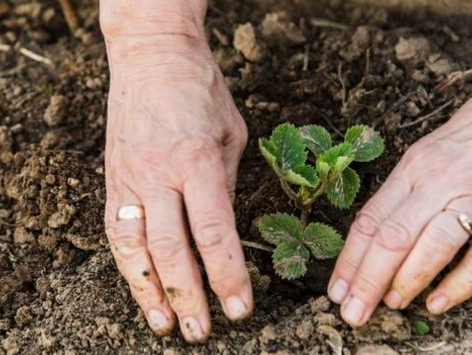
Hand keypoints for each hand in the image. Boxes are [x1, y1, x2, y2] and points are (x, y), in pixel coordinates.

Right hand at [101, 17, 251, 341]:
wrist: (153, 56)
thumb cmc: (202, 92)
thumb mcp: (231, 135)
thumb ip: (226, 185)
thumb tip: (224, 228)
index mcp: (197, 162)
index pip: (214, 233)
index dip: (228, 276)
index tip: (240, 307)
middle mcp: (159, 176)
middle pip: (172, 251)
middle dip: (189, 296)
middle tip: (202, 331)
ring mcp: (130, 179)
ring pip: (135, 249)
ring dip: (149, 292)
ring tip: (164, 324)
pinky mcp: (114, 179)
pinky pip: (117, 230)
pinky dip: (128, 266)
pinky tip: (140, 288)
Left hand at [328, 76, 471, 325]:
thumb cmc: (456, 148)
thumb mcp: (418, 162)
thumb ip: (395, 200)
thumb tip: (367, 248)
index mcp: (410, 171)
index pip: (370, 220)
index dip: (349, 259)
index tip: (336, 291)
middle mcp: (438, 183)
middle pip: (394, 235)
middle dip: (368, 279)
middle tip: (353, 313)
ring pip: (434, 243)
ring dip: (408, 279)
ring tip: (390, 304)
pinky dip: (459, 283)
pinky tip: (437, 302)